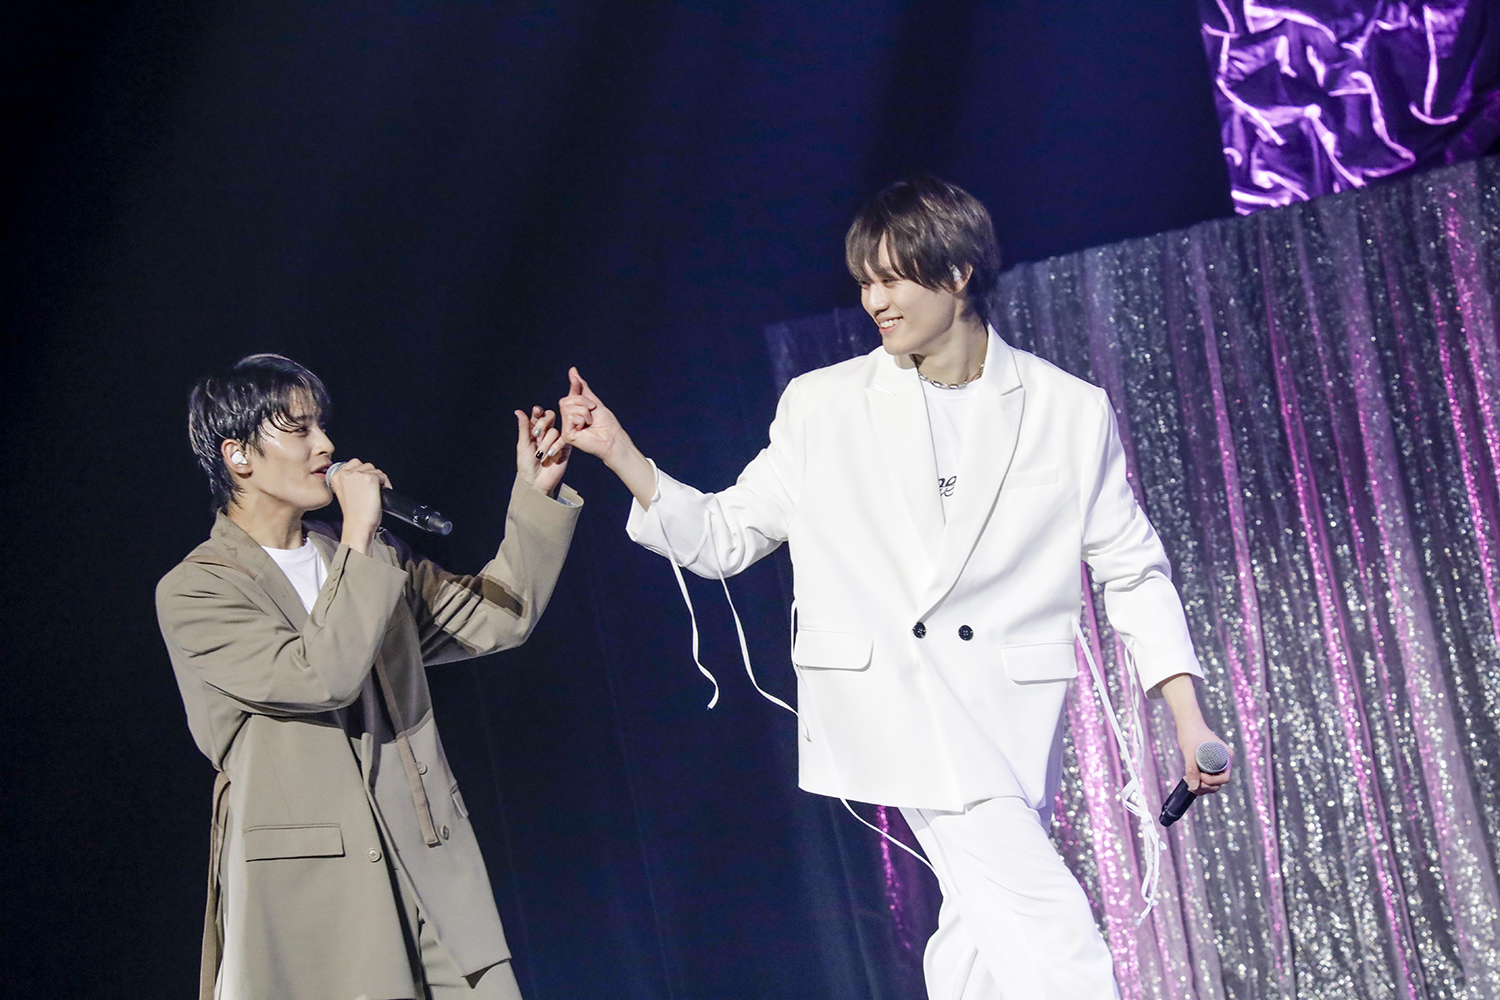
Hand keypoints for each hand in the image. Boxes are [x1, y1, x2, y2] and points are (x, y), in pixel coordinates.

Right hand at [328, 459, 389, 553]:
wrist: (358, 525)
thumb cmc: (354, 514)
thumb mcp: (345, 493)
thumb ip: (350, 481)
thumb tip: (363, 474)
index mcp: (336, 477)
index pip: (354, 463)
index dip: (363, 473)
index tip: (365, 484)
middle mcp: (345, 474)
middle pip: (366, 465)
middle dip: (372, 476)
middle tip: (372, 491)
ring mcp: (357, 475)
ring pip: (375, 469)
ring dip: (379, 480)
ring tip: (375, 493)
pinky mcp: (370, 478)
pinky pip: (383, 476)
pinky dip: (386, 484)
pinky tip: (380, 495)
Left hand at [516, 405, 569, 495]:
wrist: (536, 481)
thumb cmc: (526, 464)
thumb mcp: (523, 444)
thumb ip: (524, 427)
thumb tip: (518, 411)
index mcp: (535, 429)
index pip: (538, 415)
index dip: (538, 412)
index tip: (536, 411)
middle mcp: (546, 432)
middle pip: (550, 417)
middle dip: (543, 423)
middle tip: (536, 434)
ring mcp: (556, 440)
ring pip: (554, 431)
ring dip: (545, 444)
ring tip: (540, 456)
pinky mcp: (565, 448)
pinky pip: (564, 441)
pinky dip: (556, 447)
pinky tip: (551, 457)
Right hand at [558, 367, 656, 508]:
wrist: (613, 438)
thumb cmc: (606, 423)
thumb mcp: (594, 401)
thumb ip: (581, 388)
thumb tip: (573, 371)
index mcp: (574, 412)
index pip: (571, 394)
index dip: (574, 384)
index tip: (573, 372)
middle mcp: (568, 419)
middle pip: (566, 400)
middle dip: (583, 402)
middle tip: (592, 412)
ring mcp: (566, 427)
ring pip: (568, 407)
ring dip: (584, 412)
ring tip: (590, 422)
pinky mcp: (567, 435)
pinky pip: (570, 417)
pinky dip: (582, 419)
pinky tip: (585, 428)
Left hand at [1177, 720, 1231, 795]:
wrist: (1187, 723)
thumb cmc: (1190, 732)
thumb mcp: (1189, 750)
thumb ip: (1191, 768)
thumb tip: (1193, 787)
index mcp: (1226, 756)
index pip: (1224, 778)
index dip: (1212, 781)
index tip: (1199, 775)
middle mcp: (1224, 762)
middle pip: (1218, 783)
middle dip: (1204, 786)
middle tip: (1188, 782)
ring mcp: (1217, 764)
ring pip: (1212, 783)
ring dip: (1200, 786)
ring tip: (1186, 780)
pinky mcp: (1209, 765)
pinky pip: (1207, 779)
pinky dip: (1198, 782)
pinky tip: (1187, 779)